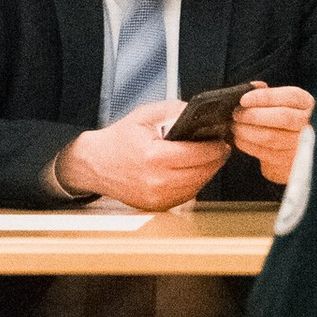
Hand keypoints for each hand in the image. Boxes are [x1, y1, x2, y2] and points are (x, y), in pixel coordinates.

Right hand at [57, 104, 229, 212]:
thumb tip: (198, 114)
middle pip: (201, 172)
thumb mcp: (144, 116)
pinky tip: (193, 171)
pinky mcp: (157, 206)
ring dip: (207, 173)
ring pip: (197, 186)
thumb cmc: (117, 141)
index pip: (197, 154)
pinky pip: (186, 196)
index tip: (221, 141)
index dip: (215, 148)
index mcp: (153, 156)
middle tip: (220, 148)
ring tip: (209, 159)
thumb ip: (174, 110)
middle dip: (215, 160)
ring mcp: (156, 197)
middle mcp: (156, 181)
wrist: (94, 164)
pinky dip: (193, 183)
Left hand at [228, 81, 314, 185]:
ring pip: (271, 137)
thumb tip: (253, 86)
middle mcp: (308, 123)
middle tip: (236, 114)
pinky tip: (239, 139)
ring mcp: (300, 144)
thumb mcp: (277, 102)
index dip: (265, 97)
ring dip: (247, 131)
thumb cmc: (277, 118)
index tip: (243, 100)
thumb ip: (266, 94)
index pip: (290, 96)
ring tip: (235, 126)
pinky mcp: (288, 161)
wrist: (286, 148)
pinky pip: (264, 152)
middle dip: (253, 115)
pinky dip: (247, 145)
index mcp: (306, 103)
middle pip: (282, 117)